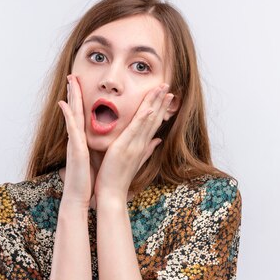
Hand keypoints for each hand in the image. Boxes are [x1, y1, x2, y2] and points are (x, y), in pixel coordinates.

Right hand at [57, 74, 95, 208]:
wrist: (80, 197)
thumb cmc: (88, 181)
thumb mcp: (97, 161)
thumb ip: (101, 149)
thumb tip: (109, 143)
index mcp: (84, 141)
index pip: (84, 117)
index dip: (83, 102)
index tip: (82, 87)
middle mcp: (77, 139)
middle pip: (76, 111)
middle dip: (74, 93)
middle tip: (73, 76)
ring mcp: (75, 142)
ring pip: (73, 115)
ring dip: (71, 97)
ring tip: (70, 81)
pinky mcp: (75, 148)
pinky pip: (71, 128)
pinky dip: (68, 115)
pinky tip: (64, 104)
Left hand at [94, 83, 174, 201]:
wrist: (112, 193)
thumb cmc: (118, 178)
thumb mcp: (135, 162)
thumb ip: (146, 150)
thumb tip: (157, 141)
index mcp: (141, 146)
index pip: (154, 123)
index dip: (161, 109)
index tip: (168, 96)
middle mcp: (141, 144)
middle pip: (154, 119)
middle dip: (161, 101)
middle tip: (168, 86)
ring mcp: (134, 146)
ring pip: (147, 121)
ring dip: (155, 103)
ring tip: (161, 89)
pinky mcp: (125, 148)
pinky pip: (135, 130)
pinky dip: (143, 119)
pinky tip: (149, 107)